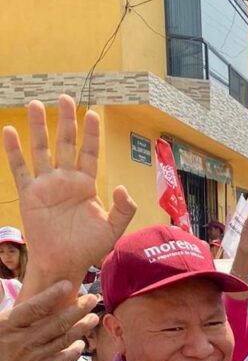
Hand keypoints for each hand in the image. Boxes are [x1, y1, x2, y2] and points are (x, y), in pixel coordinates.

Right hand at [0, 282, 98, 360]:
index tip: (67, 284)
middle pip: (56, 323)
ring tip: (94, 318)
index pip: (34, 307)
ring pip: (62, 340)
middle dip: (77, 310)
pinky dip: (71, 352)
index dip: (52, 295)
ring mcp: (32, 357)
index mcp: (8, 325)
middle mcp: (24, 340)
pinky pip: (59, 360)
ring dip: (80, 328)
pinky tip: (81, 344)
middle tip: (93, 299)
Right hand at [2, 95, 135, 286]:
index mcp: (86, 185)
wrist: (64, 263)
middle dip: (66, 121)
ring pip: (41, 150)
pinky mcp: (30, 194)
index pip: (89, 153)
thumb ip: (123, 210)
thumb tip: (122, 188)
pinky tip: (10, 131)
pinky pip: (20, 168)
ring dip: (38, 127)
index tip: (92, 114)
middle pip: (65, 143)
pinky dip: (14, 150)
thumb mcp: (113, 230)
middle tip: (65, 97)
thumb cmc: (88, 249)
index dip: (91, 135)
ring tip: (35, 104)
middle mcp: (66, 180)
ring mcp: (46, 185)